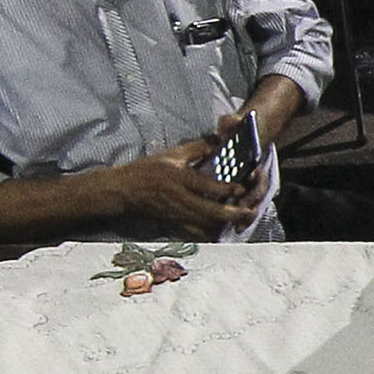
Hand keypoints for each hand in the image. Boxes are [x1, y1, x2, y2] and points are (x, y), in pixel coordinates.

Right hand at [117, 138, 250, 236]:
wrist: (124, 190)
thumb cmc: (147, 170)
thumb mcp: (171, 154)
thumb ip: (196, 148)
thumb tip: (217, 141)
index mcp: (181, 178)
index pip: (208, 186)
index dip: (227, 189)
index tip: (242, 188)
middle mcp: (181, 198)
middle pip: (211, 211)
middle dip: (233, 214)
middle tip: (249, 212)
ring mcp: (177, 213)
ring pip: (205, 225)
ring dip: (224, 224)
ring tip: (240, 221)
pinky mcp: (174, 223)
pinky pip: (195, 232)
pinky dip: (209, 232)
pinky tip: (220, 230)